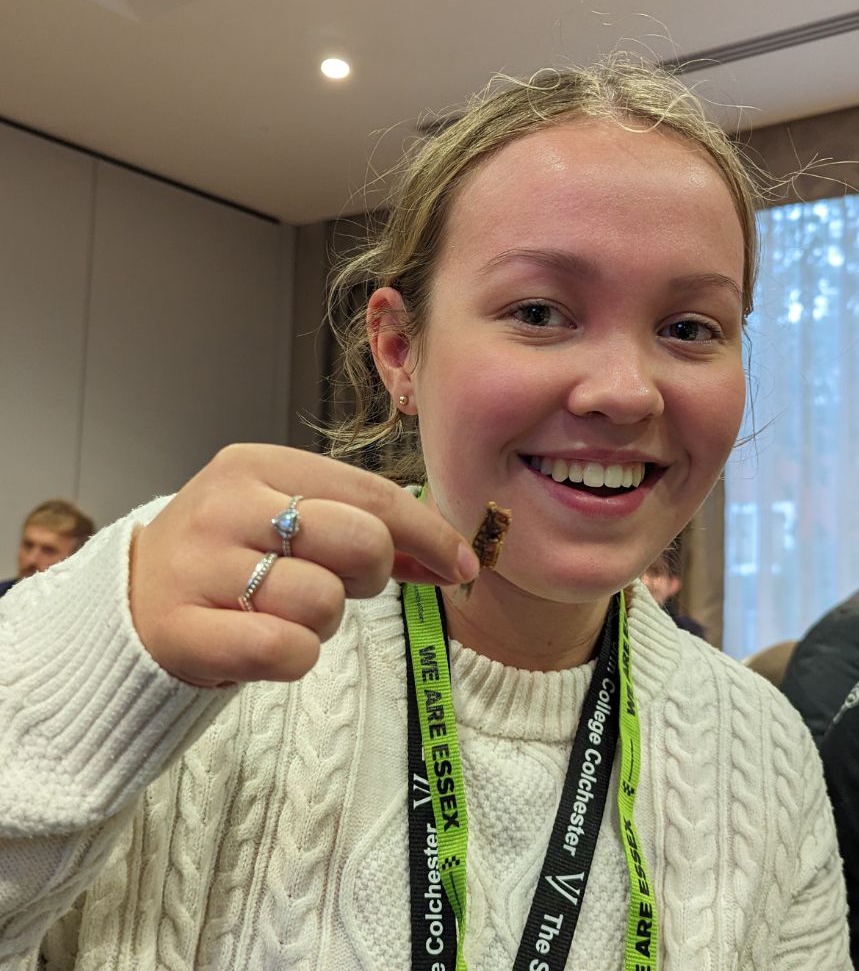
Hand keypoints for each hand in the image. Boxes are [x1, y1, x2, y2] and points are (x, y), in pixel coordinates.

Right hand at [129, 444, 477, 686]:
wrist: (133, 601)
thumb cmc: (233, 556)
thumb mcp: (290, 518)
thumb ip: (367, 528)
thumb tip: (453, 557)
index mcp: (258, 463)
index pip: (373, 494)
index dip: (431, 534)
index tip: (464, 565)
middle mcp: (227, 505)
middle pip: (361, 542)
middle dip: (372, 575)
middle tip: (342, 585)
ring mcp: (199, 566)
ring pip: (325, 602)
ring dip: (323, 620)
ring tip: (285, 611)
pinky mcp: (182, 630)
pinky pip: (286, 650)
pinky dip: (294, 657)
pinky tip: (266, 644)